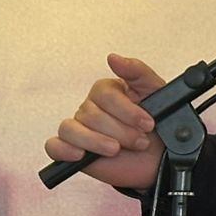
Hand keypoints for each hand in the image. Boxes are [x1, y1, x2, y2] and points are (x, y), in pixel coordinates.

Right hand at [45, 52, 167, 189]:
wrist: (160, 158)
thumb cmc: (158, 125)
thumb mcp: (155, 92)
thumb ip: (137, 71)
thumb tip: (113, 58)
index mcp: (108, 92)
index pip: (104, 94)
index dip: (127, 111)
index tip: (147, 123)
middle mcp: (91, 108)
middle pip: (91, 115)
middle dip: (120, 131)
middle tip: (139, 140)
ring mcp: (80, 129)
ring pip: (71, 130)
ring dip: (97, 142)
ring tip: (117, 150)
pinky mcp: (73, 150)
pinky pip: (54, 146)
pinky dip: (64, 150)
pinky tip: (82, 155)